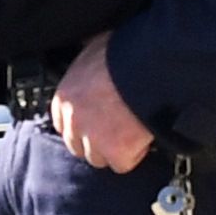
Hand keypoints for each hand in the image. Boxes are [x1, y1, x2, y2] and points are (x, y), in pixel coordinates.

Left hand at [49, 33, 155, 172]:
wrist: (152, 64)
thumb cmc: (128, 52)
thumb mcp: (95, 50)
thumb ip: (86, 68)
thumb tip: (88, 61)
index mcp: (65, 97)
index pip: (63, 125)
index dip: (83, 124)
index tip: (96, 122)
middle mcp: (74, 120)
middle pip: (78, 146)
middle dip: (97, 140)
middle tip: (117, 127)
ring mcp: (94, 138)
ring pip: (99, 158)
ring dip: (114, 149)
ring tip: (131, 130)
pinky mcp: (116, 151)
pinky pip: (123, 163)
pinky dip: (134, 153)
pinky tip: (141, 136)